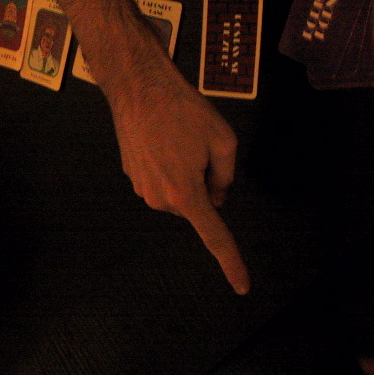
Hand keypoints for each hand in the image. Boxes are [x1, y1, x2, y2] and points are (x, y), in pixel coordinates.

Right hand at [108, 54, 248, 293]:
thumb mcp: (223, 140)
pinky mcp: (131, 176)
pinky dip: (168, 165)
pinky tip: (163, 139)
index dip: (231, 262)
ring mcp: (142, 189)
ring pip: (178, 193)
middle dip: (204, 184)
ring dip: (185, 173)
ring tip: (178, 138)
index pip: (214, 237)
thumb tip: (216, 197)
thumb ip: (226, 176)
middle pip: (196, 205)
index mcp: (185, 194)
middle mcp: (160, 199)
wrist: (137, 88)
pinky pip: (161, 181)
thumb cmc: (182, 110)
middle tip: (199, 148)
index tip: (242, 286)